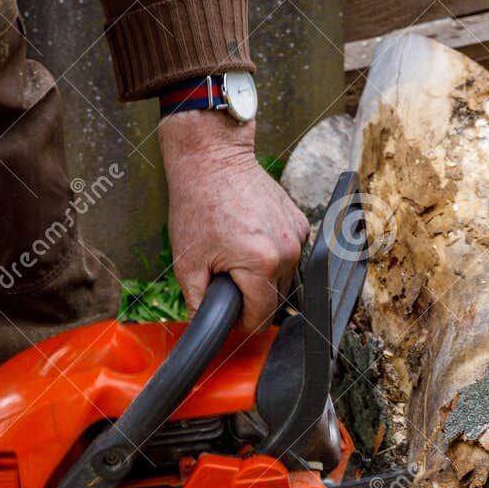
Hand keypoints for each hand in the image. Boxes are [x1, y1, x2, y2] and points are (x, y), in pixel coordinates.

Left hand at [159, 110, 309, 330]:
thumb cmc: (198, 204)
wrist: (213, 160)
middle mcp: (287, 252)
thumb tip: (204, 327)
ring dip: (264, 280)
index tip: (227, 312)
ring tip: (237, 258)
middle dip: (251, 299)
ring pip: (286, 280)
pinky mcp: (301, 223)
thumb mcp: (187, 263)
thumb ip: (197, 303)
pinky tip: (251, 242)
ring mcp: (298, 236)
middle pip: (276, 301)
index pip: (261, 318)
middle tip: (225, 280)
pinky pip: (290, 256)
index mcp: (260, 264)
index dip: (241, 322)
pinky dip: (273, 258)